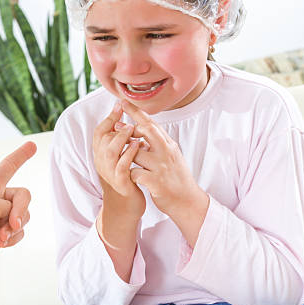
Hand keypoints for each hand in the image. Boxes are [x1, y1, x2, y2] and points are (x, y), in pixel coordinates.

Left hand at [0, 142, 35, 304]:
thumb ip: (8, 205)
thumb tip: (16, 220)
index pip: (8, 166)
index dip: (21, 156)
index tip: (32, 146)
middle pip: (23, 196)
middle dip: (20, 211)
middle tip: (10, 224)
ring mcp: (0, 216)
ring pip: (24, 216)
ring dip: (14, 229)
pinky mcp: (4, 232)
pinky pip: (21, 231)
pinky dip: (13, 239)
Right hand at [93, 101, 145, 219]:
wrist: (126, 206)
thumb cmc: (125, 179)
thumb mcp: (119, 159)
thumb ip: (120, 143)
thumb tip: (126, 123)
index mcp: (101, 155)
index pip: (99, 132)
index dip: (108, 117)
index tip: (119, 104)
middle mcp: (102, 162)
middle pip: (102, 138)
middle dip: (115, 125)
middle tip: (127, 117)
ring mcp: (110, 172)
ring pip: (110, 150)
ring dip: (121, 138)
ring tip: (132, 128)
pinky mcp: (120, 182)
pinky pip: (123, 165)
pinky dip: (130, 154)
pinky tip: (139, 145)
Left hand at [120, 100, 208, 246]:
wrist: (187, 201)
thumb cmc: (175, 177)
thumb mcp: (170, 155)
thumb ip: (155, 142)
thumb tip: (136, 128)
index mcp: (169, 144)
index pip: (152, 124)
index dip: (137, 113)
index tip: (123, 102)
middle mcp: (166, 152)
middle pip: (147, 132)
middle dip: (129, 127)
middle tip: (116, 125)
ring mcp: (161, 167)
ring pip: (136, 153)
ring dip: (127, 155)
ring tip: (123, 158)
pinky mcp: (156, 182)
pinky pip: (135, 173)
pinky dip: (130, 174)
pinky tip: (131, 179)